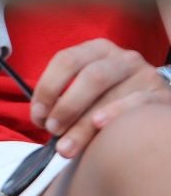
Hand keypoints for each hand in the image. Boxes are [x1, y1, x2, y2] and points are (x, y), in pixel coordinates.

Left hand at [28, 39, 169, 158]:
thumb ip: (66, 97)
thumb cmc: (113, 101)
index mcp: (98, 50)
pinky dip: (115, 113)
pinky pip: (137, 103)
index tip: (37, 115)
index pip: (66, 60)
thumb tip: (40, 118)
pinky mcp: (162, 95)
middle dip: (65, 106)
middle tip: (52, 130)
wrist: (153, 111)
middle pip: (89, 77)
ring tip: (67, 146)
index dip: (47, 88)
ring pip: (109, 93)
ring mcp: (145, 74)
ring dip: (83, 122)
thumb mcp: (90, 90)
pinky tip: (99, 125)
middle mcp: (123, 57)